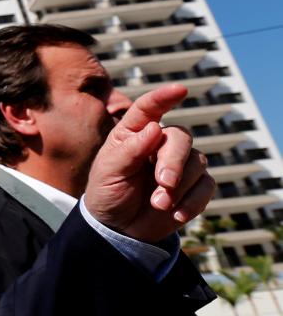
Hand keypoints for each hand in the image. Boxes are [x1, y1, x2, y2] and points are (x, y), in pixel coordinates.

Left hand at [84, 84, 214, 242]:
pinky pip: (206, 186)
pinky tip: (175, 214)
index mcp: (134, 133)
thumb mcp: (109, 172)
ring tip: (158, 204)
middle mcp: (160, 143)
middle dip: (174, 160)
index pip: (149, 108)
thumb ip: (129, 151)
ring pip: (197, 161)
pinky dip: (192, 201)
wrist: (118, 226)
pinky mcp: (194, 185)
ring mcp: (180, 163)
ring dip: (180, 186)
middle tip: (164, 182)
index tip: (180, 89)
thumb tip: (154, 128)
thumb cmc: (108, 191)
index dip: (164, 97)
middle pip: (180, 137)